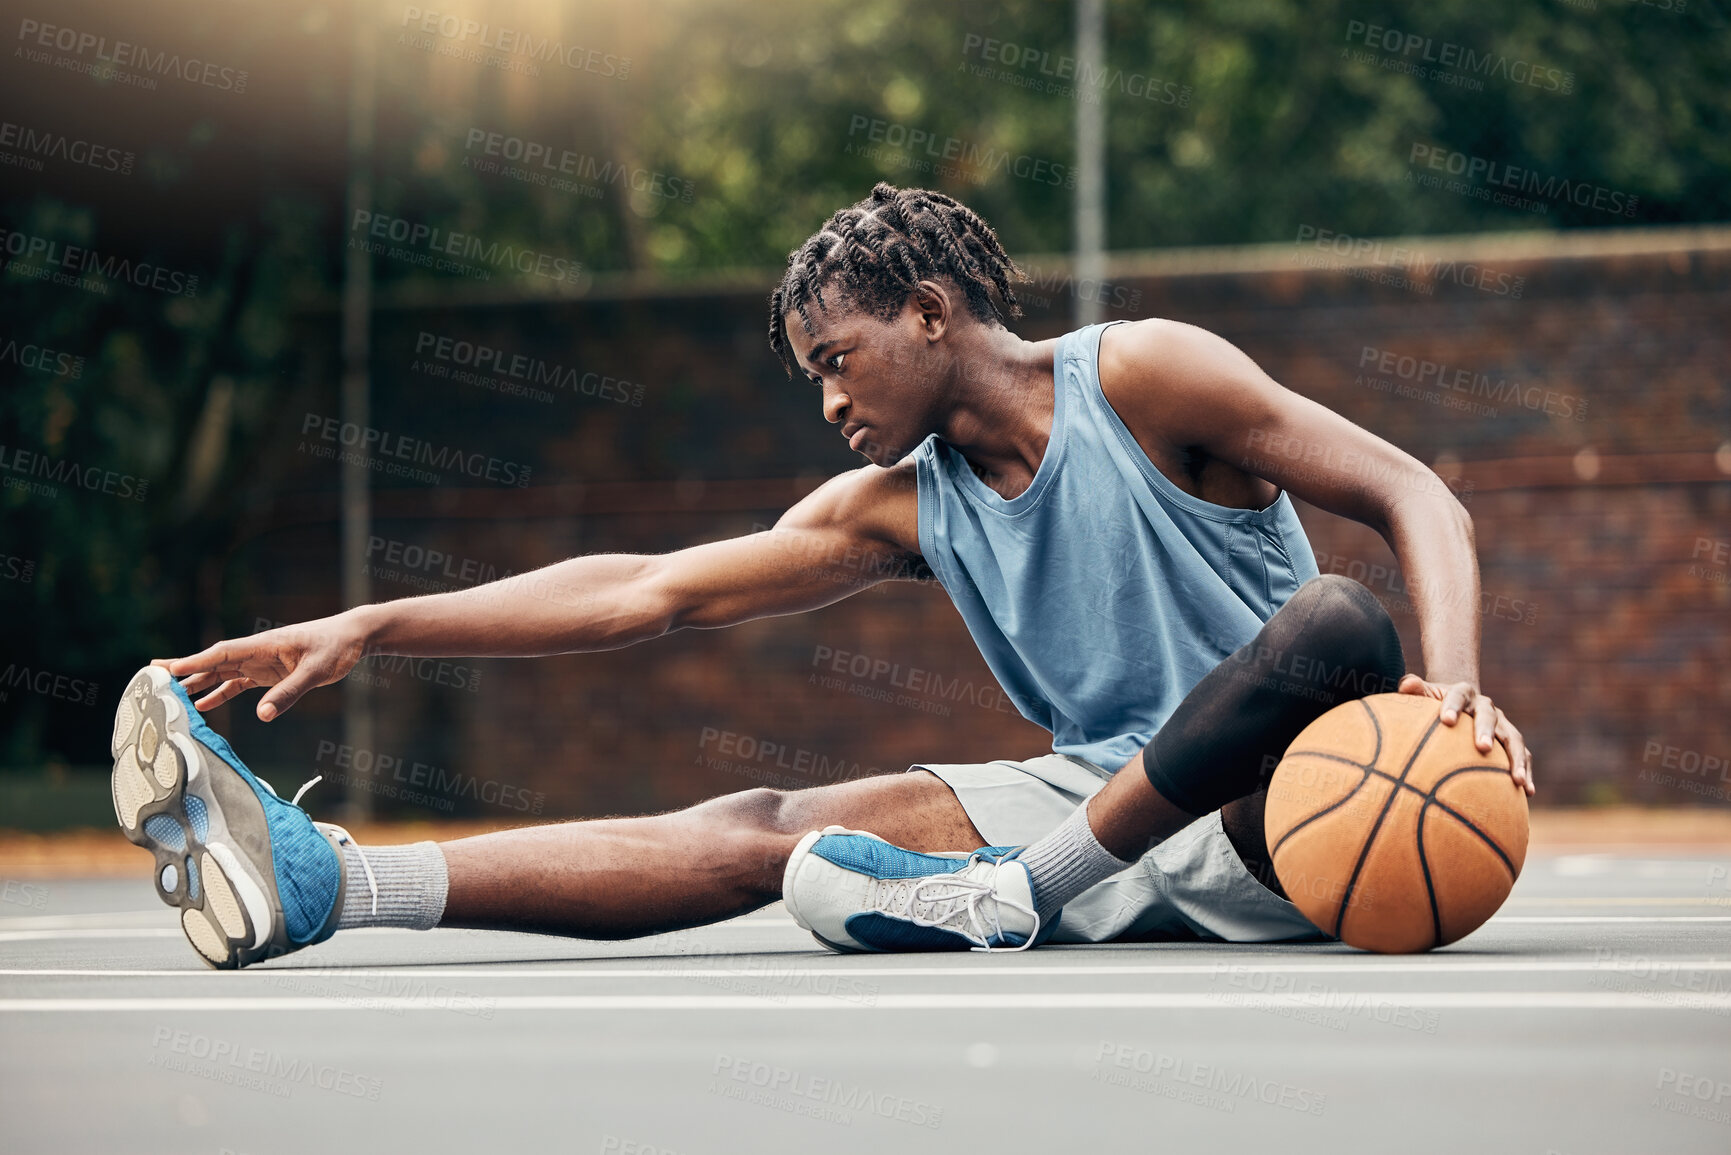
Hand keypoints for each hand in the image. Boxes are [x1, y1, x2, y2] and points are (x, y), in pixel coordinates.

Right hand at [156, 614, 368, 720]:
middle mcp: (256, 652)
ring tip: (169, 697)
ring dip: (197, 683)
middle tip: (151, 678)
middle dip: (184, 670)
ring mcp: (261, 662)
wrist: (353, 637)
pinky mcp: (269, 672)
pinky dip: (219, 693)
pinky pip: (237, 683)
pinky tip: (202, 705)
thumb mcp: (316, 672)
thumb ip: (289, 692)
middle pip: (213, 662)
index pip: (221, 653)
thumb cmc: (335, 648)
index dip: (193, 662)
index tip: (166, 669)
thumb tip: (262, 715)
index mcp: (263, 645)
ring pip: (221, 673)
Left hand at [1397, 673, 1533, 795]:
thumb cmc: (1434, 702)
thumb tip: (1405, 685)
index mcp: (1463, 693)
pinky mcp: (1511, 740)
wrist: (1459, 702)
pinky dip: (1526, 771)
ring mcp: (1502, 723)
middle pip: (1489, 717)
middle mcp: (1486, 707)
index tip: (1446, 720)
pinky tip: (1527, 792)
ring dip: (1516, 759)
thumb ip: (1413, 687)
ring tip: (1517, 780)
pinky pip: (1523, 755)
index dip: (1452, 706)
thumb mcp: (1423, 693)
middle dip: (1486, 731)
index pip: (1458, 696)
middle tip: (1482, 748)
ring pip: (1513, 739)